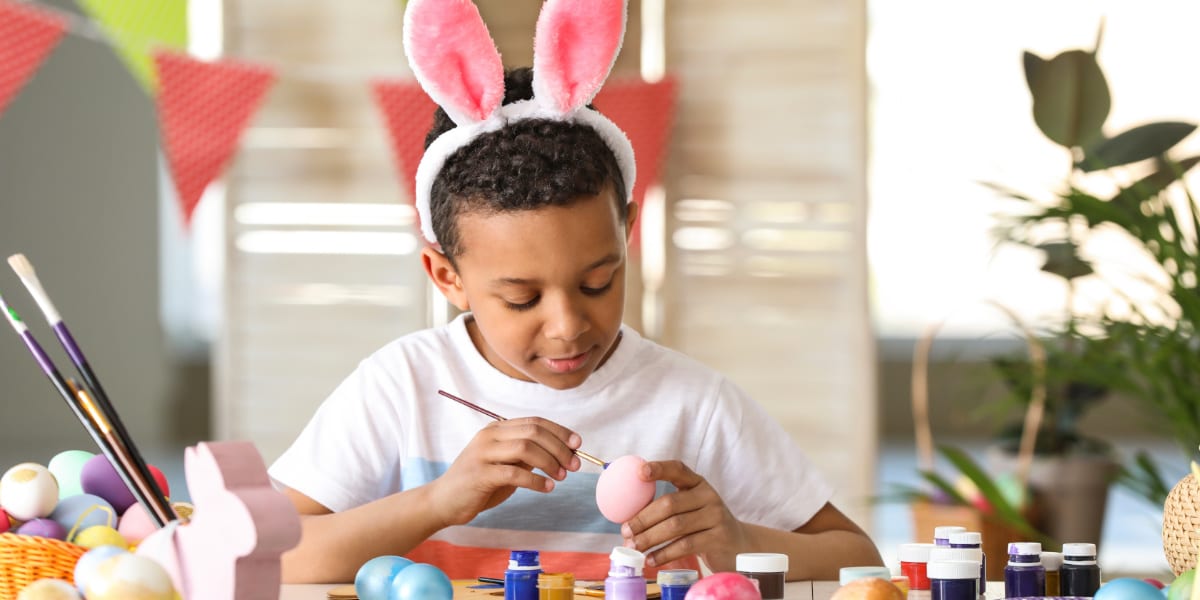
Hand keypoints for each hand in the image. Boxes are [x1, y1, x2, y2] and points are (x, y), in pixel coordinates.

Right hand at [428, 417, 581, 527]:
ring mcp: (483, 453)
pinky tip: (547, 487)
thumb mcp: (505, 465)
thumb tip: (560, 452)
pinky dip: (536, 480)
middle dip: (559, 447)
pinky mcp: (480, 474)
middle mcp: (490, 436)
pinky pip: (515, 473)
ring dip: (550, 462)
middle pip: (534, 432)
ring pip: (526, 448)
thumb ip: (526, 456)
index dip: (560, 431)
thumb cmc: (478, 484)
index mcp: (497, 429)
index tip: (577, 444)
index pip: (535, 422)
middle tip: (573, 465)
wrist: (443, 501)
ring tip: (562, 477)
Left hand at [620, 460, 749, 569]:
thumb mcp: (692, 509)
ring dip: (650, 538)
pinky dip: (664, 554)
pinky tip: (651, 560)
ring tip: (634, 547)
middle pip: (670, 504)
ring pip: (675, 526)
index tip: (640, 473)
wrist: (740, 545)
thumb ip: (668, 507)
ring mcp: (716, 516)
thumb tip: (627, 519)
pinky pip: (685, 545)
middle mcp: (708, 496)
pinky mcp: (718, 538)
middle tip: (626, 530)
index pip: (678, 469)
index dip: (659, 469)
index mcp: (698, 483)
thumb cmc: (705, 526)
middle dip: (643, 518)